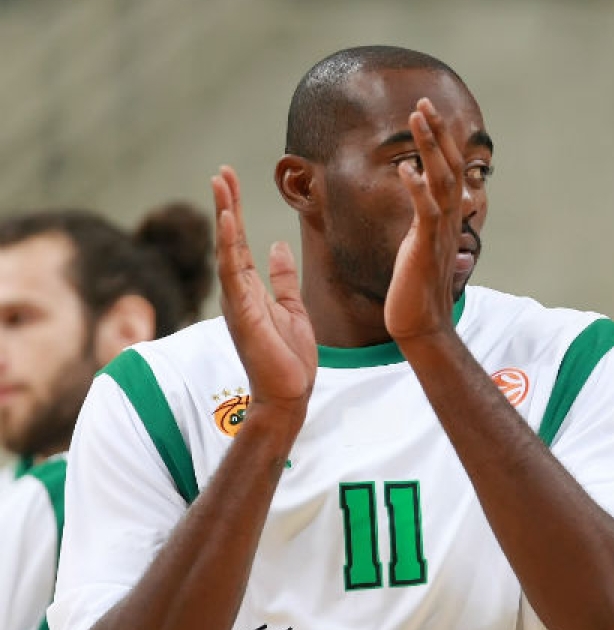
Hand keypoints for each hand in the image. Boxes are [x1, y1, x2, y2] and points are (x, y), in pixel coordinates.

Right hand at [212, 166, 316, 425]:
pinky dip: (229, 245)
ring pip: (227, 250)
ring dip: (225, 215)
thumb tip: (278, 247)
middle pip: (229, 239)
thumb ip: (283, 278)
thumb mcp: (292, 308)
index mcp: (250, 288)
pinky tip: (228, 221)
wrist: (290, 394)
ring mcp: (237, 301)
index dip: (236, 211)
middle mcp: (238, 291)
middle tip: (222, 170)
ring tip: (221, 183)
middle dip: (227, 203)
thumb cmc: (289, 357)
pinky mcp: (241, 313)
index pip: (240, 241)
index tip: (232, 179)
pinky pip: (233, 273)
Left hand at [385, 98, 463, 343]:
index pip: (448, 171)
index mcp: (446, 219)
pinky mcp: (425, 247)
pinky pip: (425, 212)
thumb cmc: (417, 290)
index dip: (440, 141)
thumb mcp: (422, 247)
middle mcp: (448, 221)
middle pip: (449, 167)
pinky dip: (417, 189)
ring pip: (440, 181)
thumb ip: (427, 224)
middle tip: (424, 103)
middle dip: (436, 133)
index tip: (428, 114)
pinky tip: (406, 169)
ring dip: (429, 147)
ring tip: (416, 119)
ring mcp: (439, 233)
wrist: (422, 325)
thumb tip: (431, 204)